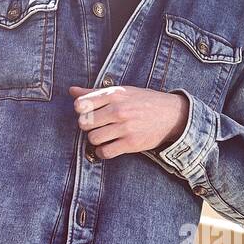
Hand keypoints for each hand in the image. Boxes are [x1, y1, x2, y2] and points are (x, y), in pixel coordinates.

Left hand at [69, 85, 188, 158]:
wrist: (171, 114)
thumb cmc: (143, 101)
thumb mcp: (121, 92)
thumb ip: (95, 93)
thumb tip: (72, 91)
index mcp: (114, 94)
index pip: (81, 104)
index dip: (80, 110)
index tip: (88, 112)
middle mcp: (118, 110)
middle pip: (84, 123)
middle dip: (87, 126)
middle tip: (96, 125)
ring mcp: (125, 127)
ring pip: (93, 138)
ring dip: (95, 139)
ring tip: (103, 136)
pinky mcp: (131, 143)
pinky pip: (105, 152)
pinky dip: (102, 152)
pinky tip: (107, 147)